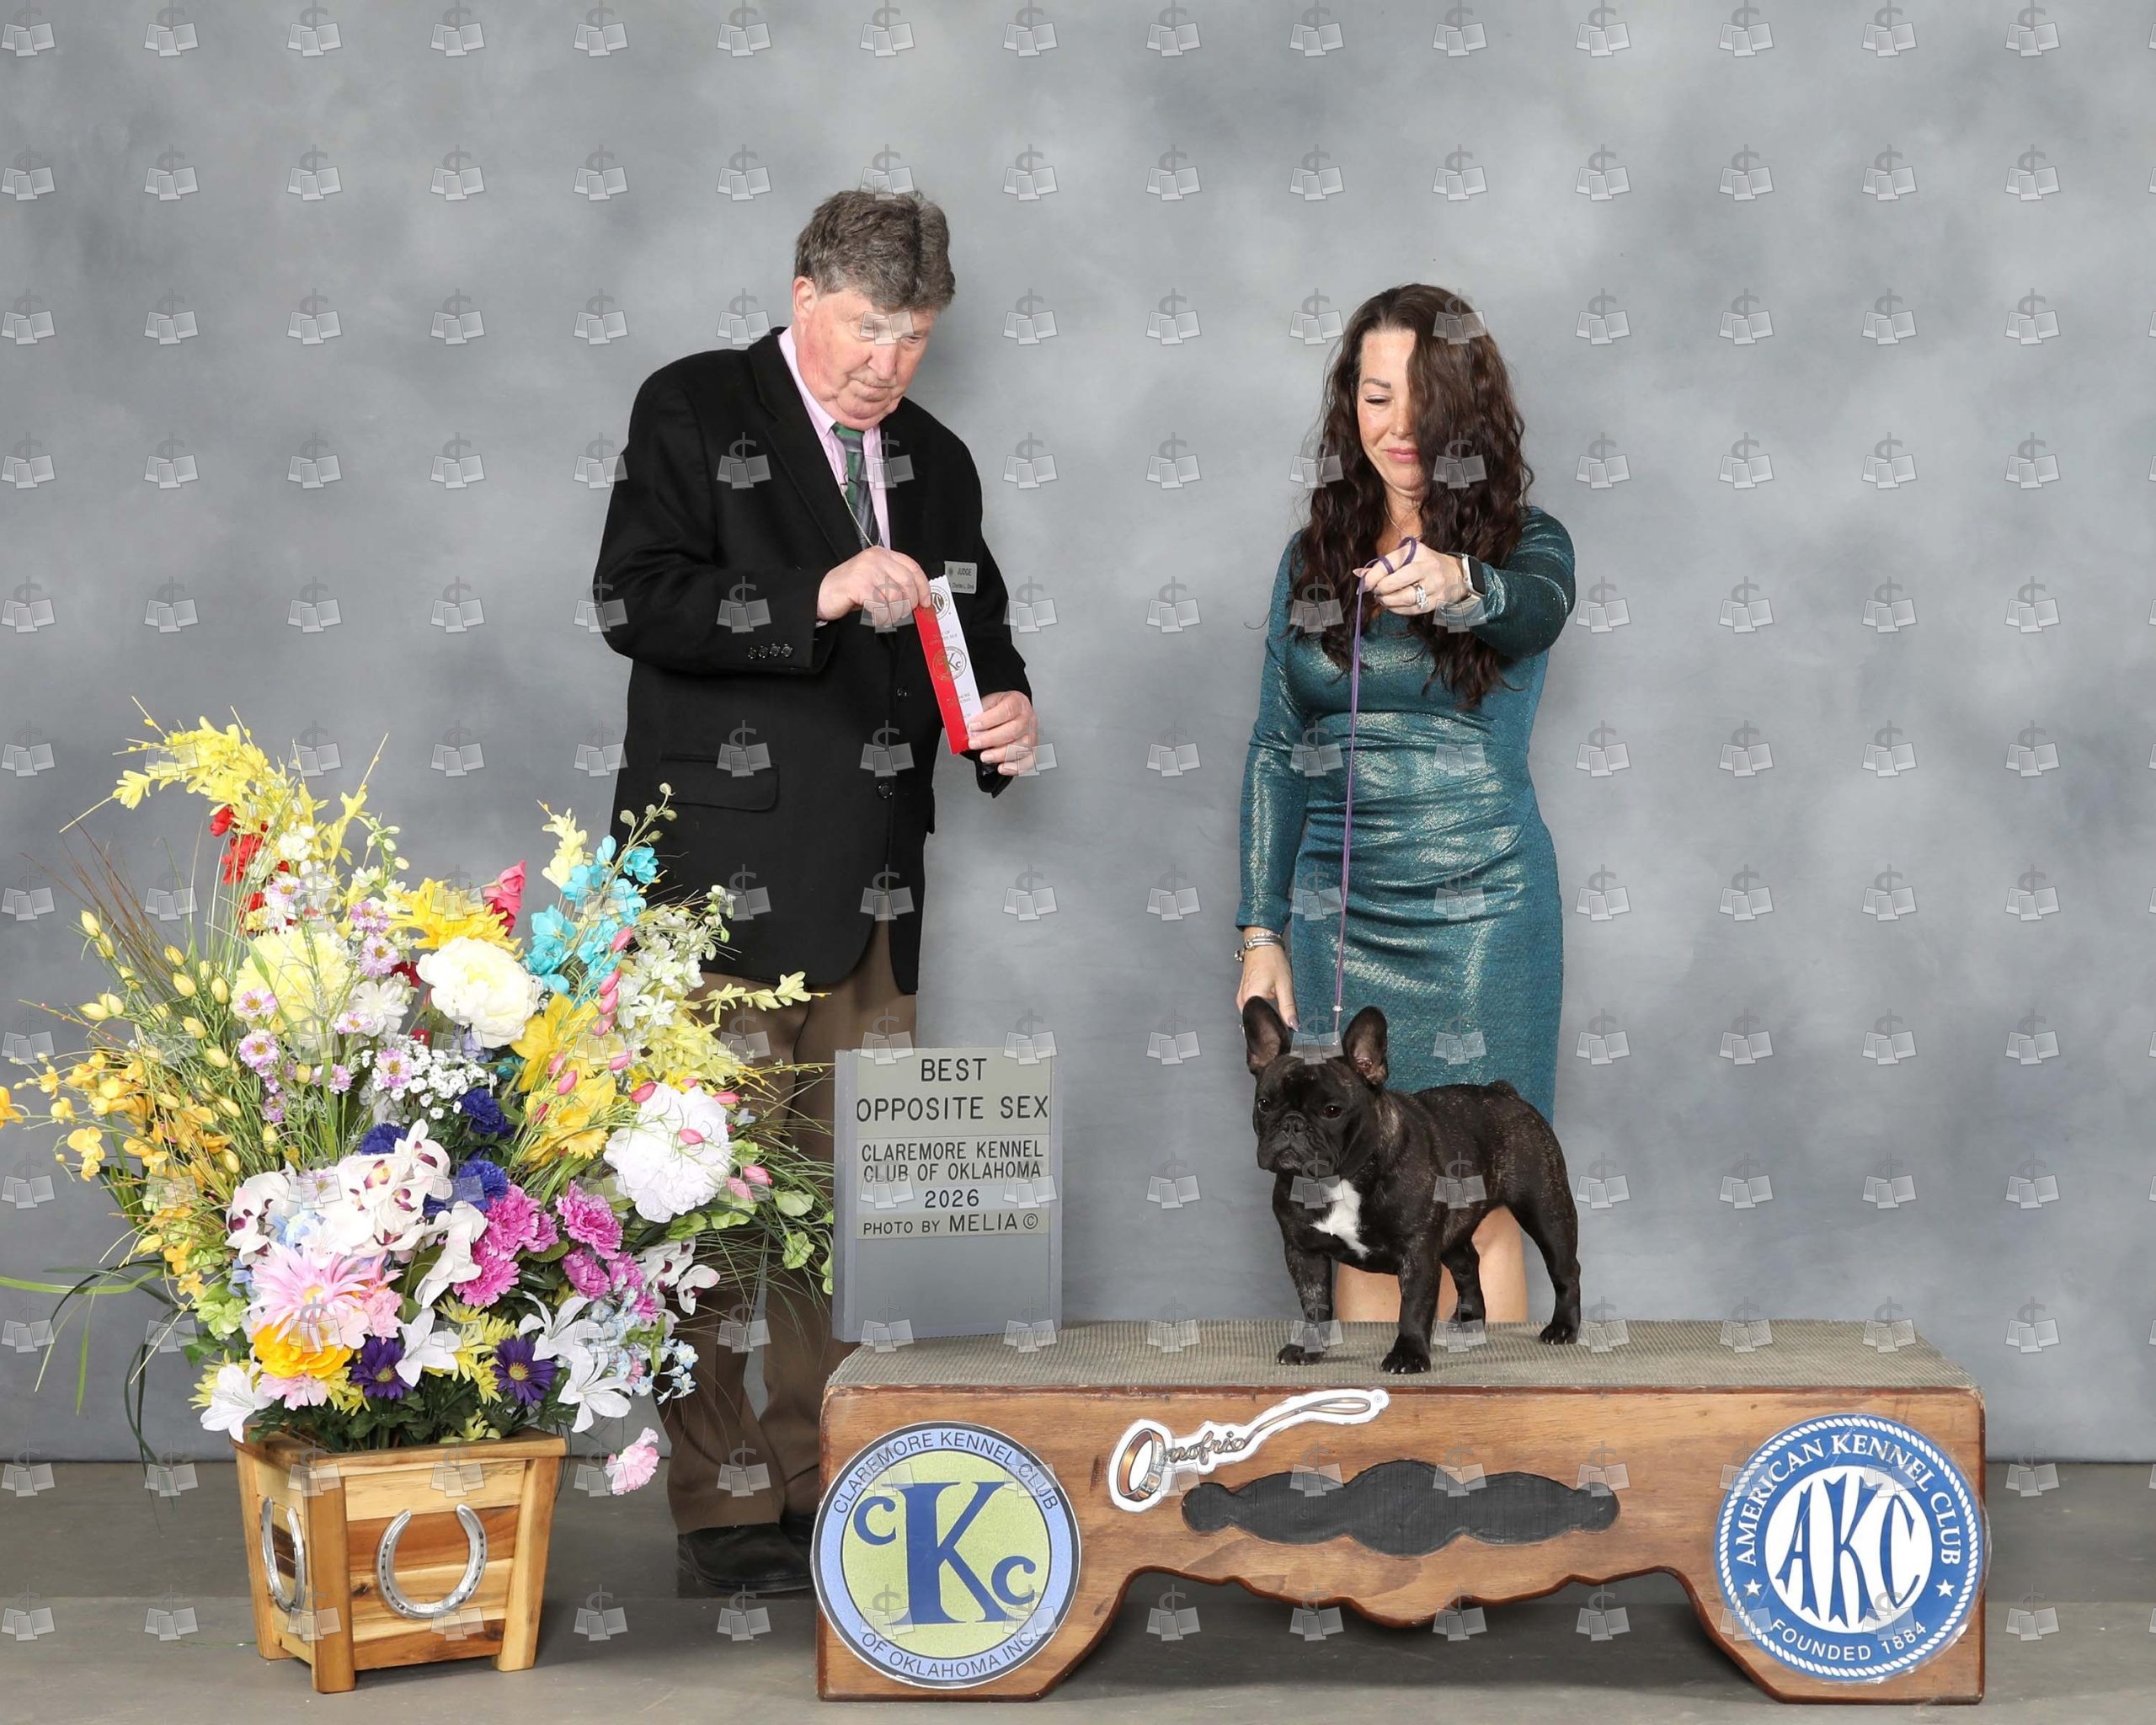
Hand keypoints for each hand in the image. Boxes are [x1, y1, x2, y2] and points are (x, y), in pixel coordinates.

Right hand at [817, 546, 932, 626]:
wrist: (820, 593)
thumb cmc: (848, 589)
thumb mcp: (875, 579)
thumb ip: (895, 583)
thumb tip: (918, 600)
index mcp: (882, 554)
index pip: (913, 567)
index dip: (923, 587)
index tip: (925, 602)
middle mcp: (876, 558)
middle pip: (907, 583)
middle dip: (909, 604)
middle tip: (903, 614)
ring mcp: (867, 570)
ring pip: (896, 596)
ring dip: (894, 613)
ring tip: (886, 617)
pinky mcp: (859, 585)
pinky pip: (881, 606)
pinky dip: (882, 617)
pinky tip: (877, 618)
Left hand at [969, 690, 1036, 774]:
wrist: (1011, 711)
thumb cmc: (998, 708)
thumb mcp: (987, 703)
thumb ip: (978, 713)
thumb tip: (965, 727)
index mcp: (1017, 702)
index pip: (1006, 710)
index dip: (989, 720)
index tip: (973, 726)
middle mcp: (1028, 718)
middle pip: (1013, 730)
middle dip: (991, 739)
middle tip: (974, 744)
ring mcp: (1032, 735)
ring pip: (1022, 748)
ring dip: (1001, 755)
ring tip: (985, 757)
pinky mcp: (1033, 749)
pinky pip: (1029, 761)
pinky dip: (1015, 767)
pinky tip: (1001, 768)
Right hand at [1235, 939, 1296, 1030]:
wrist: (1262, 943)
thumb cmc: (1271, 959)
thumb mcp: (1285, 985)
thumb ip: (1288, 1008)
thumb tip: (1292, 1025)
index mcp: (1251, 998)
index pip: (1262, 1024)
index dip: (1274, 1029)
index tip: (1286, 1031)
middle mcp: (1242, 999)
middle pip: (1257, 1021)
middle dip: (1270, 1024)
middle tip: (1285, 1023)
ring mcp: (1241, 997)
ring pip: (1254, 1015)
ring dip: (1266, 1016)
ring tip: (1278, 1012)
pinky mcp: (1243, 994)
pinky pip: (1252, 1008)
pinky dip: (1262, 1009)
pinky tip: (1271, 1006)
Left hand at [1353, 537, 1469, 615]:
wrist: (1456, 574)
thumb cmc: (1424, 564)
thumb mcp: (1407, 557)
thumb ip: (1383, 565)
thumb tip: (1359, 573)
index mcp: (1416, 551)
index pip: (1388, 564)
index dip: (1372, 577)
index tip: (1363, 585)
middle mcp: (1426, 566)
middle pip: (1395, 582)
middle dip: (1380, 590)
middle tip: (1376, 591)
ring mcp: (1433, 584)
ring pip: (1403, 598)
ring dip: (1388, 601)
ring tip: (1384, 598)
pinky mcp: (1436, 601)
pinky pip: (1411, 609)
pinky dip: (1397, 609)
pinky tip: (1394, 605)